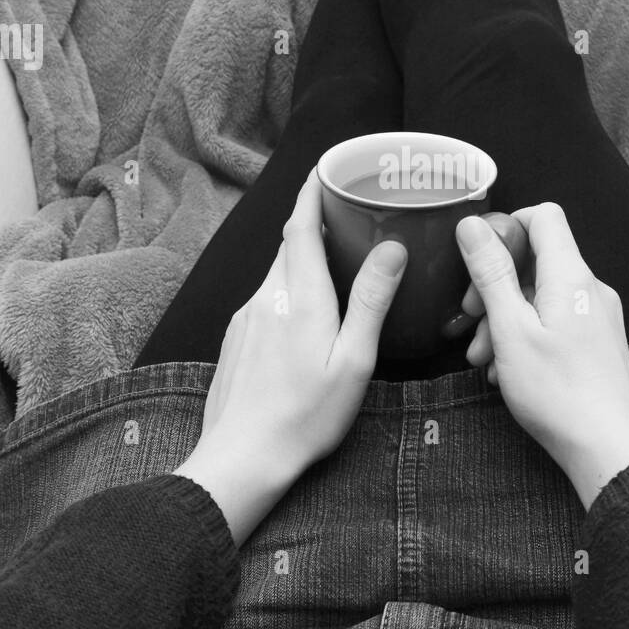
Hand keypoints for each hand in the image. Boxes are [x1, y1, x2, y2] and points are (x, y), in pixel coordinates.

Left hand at [174, 170, 406, 542]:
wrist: (241, 459)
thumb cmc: (306, 417)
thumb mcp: (354, 361)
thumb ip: (371, 300)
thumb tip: (392, 247)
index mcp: (300, 297)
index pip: (300, 225)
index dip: (313, 193)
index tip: (328, 169)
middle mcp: (267, 297)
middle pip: (289, 246)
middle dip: (314, 224)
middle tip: (348, 215)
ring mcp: (246, 318)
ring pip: (278, 274)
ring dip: (302, 262)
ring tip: (335, 265)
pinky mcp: (236, 339)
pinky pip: (266, 300)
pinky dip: (288, 292)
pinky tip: (306, 317)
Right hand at [455, 203, 628, 506]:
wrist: (609, 449)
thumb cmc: (558, 393)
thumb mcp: (510, 330)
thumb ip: (491, 273)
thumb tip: (472, 224)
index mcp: (571, 275)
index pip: (543, 216)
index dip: (506, 227)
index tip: (478, 261)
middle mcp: (590, 288)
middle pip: (537, 260)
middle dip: (496, 286)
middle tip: (471, 321)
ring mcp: (598, 316)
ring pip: (542, 297)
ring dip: (506, 319)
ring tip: (483, 358)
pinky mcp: (598, 343)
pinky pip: (556, 322)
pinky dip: (527, 337)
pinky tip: (507, 371)